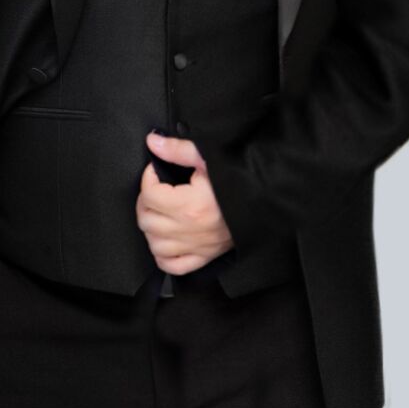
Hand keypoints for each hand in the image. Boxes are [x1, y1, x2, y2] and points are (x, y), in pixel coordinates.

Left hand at [135, 130, 233, 274]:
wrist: (263, 202)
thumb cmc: (238, 180)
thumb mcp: (208, 158)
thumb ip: (178, 150)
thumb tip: (152, 142)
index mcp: (190, 205)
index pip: (150, 194)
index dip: (148, 178)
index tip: (155, 172)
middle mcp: (189, 229)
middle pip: (146, 219)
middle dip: (145, 201)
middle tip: (156, 189)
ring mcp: (195, 246)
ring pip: (154, 244)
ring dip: (151, 228)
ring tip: (160, 212)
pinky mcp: (203, 257)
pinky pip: (171, 265)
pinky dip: (162, 254)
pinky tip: (165, 239)